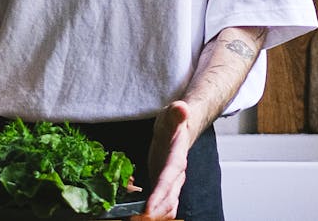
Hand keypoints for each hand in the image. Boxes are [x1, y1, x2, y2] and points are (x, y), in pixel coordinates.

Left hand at [144, 100, 193, 219]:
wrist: (180, 127)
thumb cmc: (174, 122)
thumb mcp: (172, 114)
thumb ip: (177, 113)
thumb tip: (182, 108)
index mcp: (177, 159)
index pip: (168, 179)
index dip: (159, 195)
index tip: (148, 210)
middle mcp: (176, 175)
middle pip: (169, 200)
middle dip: (154, 213)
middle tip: (135, 220)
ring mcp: (170, 183)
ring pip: (167, 207)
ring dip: (153, 217)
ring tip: (134, 220)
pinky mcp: (163, 186)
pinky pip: (160, 205)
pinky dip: (150, 212)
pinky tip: (134, 213)